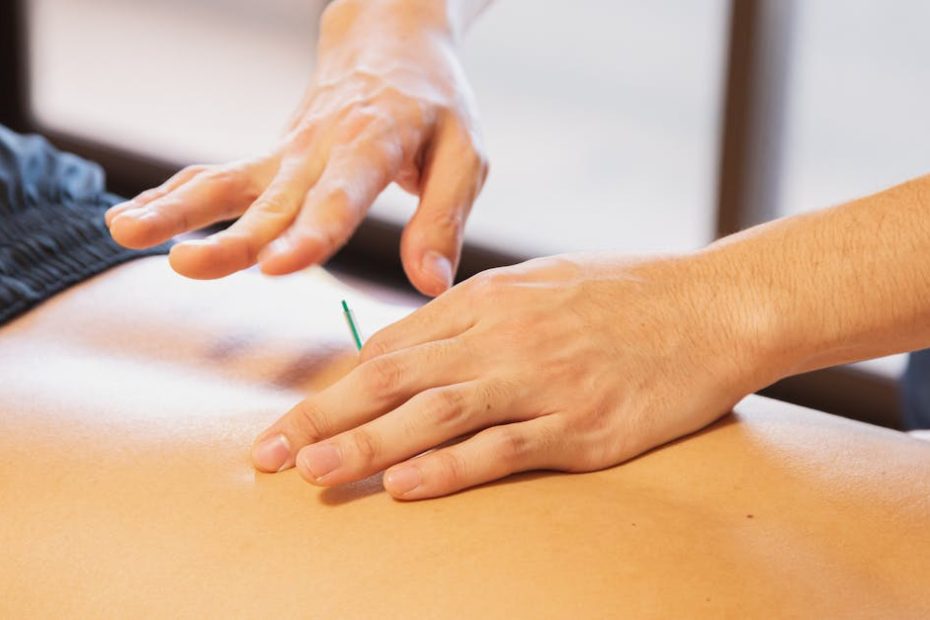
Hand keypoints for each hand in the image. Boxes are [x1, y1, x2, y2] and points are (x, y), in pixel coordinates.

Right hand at [105, 0, 487, 295]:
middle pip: (272, 200)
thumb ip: (443, 220)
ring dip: (177, 210)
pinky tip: (131, 219)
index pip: (340, 195)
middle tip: (188, 265)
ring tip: (125, 232)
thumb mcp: (464, 155)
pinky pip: (216, 176)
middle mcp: (320, 149)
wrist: (392, 43)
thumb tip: (431, 285)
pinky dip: (174, 196)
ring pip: (226, 183)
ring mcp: (287, 153)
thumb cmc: (436, 106)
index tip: (279, 265)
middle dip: (232, 237)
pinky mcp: (270, 158)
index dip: (311, 232)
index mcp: (374, 145)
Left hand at [250, 252, 774, 498]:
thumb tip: (408, 348)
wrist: (712, 305)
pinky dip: (451, 467)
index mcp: (489, 298)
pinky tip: (407, 486)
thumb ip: (474, 312)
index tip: (294, 418)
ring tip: (313, 473)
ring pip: (437, 413)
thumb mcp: (539, 283)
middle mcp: (505, 336)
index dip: (336, 385)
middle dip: (325, 416)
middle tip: (269, 453)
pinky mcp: (582, 425)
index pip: (392, 346)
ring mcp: (543, 381)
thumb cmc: (623, 293)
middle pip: (396, 378)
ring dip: (369, 445)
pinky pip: (504, 448)